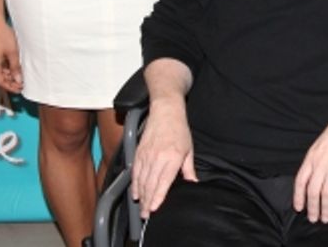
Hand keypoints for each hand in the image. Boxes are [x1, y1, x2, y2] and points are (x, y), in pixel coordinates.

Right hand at [0, 22, 22, 94]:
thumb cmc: (2, 36)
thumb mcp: (13, 53)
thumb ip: (15, 67)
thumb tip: (18, 79)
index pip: (0, 82)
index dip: (10, 87)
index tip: (19, 89)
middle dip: (9, 83)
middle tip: (21, 85)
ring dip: (8, 76)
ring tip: (20, 77)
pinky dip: (6, 69)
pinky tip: (14, 68)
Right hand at [131, 98, 196, 216]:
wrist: (166, 112)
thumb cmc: (179, 130)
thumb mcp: (189, 149)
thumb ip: (188, 169)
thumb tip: (193, 183)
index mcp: (172, 157)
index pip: (163, 182)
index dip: (157, 197)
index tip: (154, 209)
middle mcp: (157, 157)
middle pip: (150, 184)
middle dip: (147, 201)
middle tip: (146, 215)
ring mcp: (146, 155)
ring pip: (141, 180)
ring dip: (140, 195)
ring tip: (141, 208)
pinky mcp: (138, 153)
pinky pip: (135, 172)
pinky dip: (134, 184)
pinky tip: (135, 193)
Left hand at [293, 98, 327, 222]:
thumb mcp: (318, 145)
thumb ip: (314, 161)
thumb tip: (311, 177)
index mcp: (311, 157)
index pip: (300, 181)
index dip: (298, 197)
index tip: (299, 208)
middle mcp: (320, 164)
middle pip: (313, 191)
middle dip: (312, 208)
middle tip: (314, 219)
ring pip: (327, 193)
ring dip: (326, 208)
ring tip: (327, 218)